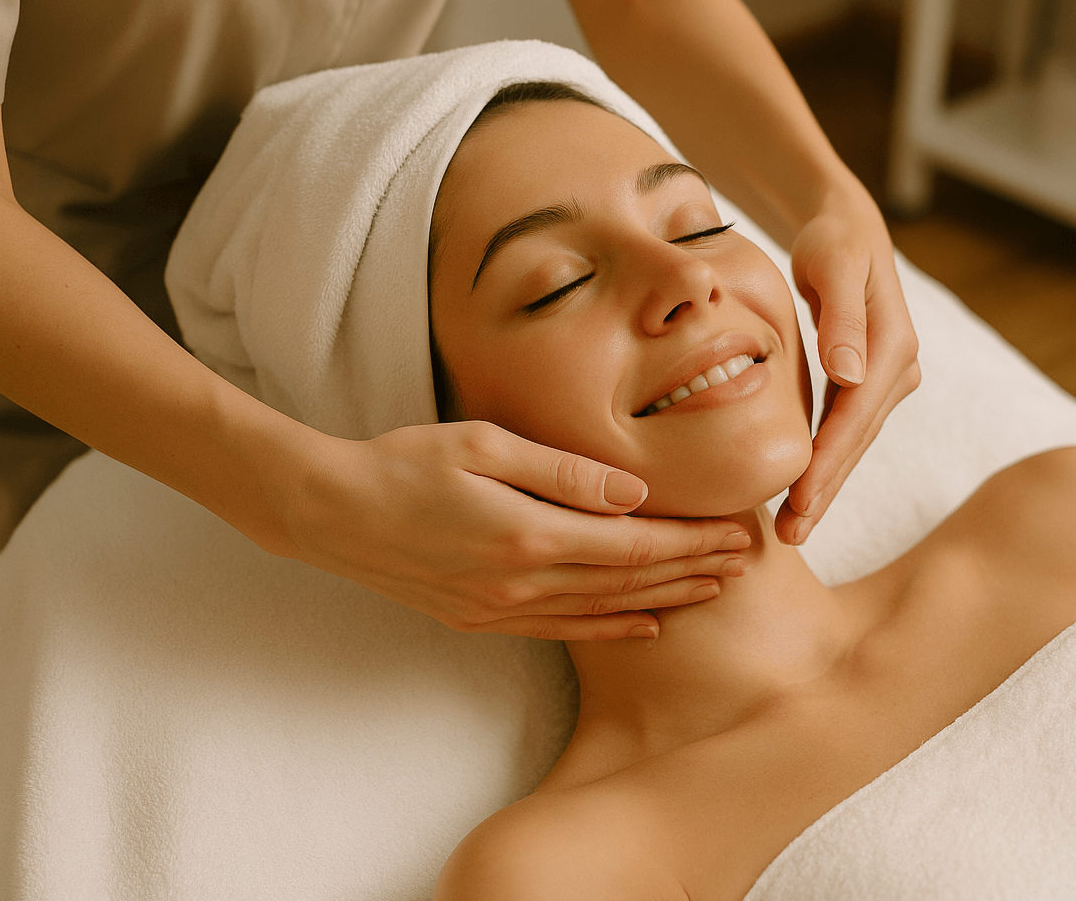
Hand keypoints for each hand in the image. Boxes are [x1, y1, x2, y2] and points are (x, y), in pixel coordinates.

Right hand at [276, 421, 750, 639]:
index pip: (634, 545)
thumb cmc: (404, 463)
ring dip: (665, 600)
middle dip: (693, 570)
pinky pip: (565, 630)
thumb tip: (635, 491)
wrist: (330, 512)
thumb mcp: (483, 445)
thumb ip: (563, 471)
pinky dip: (613, 628)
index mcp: (529, 537)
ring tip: (714, 590)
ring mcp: (502, 610)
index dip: (691, 541)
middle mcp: (522, 585)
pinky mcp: (483, 619)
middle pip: (630, 582)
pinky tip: (647, 624)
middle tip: (745, 560)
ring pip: (605, 612)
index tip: (738, 530)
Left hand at [776, 185, 919, 545]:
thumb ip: (843, 319)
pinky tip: (801, 490)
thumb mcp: (833, 265)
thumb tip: (849, 374)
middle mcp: (899, 367)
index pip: (854, 415)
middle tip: (791, 536)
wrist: (844, 224)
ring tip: (793, 528)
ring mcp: (888, 377)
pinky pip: (846, 428)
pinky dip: (825, 459)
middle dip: (825, 489)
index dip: (828, 462)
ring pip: (852, 441)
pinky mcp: (870, 381)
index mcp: (893, 345)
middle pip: (856, 439)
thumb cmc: (832, 238)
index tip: (800, 501)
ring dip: (825, 485)